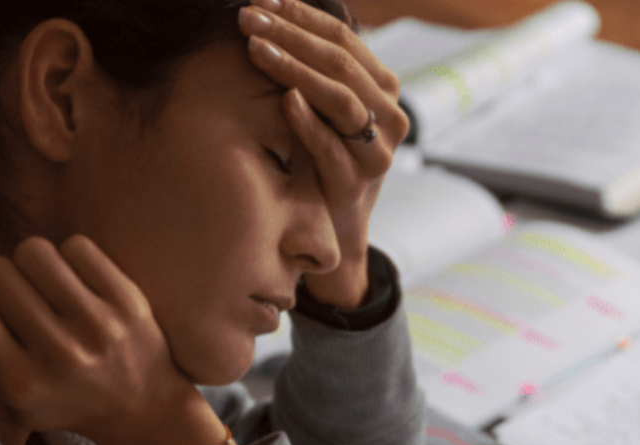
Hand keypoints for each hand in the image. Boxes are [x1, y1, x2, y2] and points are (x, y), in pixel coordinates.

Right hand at [0, 235, 200, 442]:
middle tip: (15, 294)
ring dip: (31, 263)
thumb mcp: (7, 401)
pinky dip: (69, 257)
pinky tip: (75, 279)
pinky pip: (76, 245)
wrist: (144, 404)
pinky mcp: (129, 300)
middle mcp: (59, 353)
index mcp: (19, 381)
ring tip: (43, 283)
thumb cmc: (64, 398)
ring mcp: (97, 324)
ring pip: (34, 251)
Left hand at [239, 0, 408, 307]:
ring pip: (341, 100)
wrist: (335, 225)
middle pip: (341, 64)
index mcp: (384, 89)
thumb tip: (275, 15)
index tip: (262, 1)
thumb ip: (317, 70)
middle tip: (248, 19)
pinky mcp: (358, 183)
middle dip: (291, 36)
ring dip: (295, 70)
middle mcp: (391, 116)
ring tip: (256, 50)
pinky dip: (308, 121)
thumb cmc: (324, 157)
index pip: (345, 39)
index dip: (303, 16)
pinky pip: (332, 147)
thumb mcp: (326, 108)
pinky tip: (284, 99)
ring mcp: (378, 151)